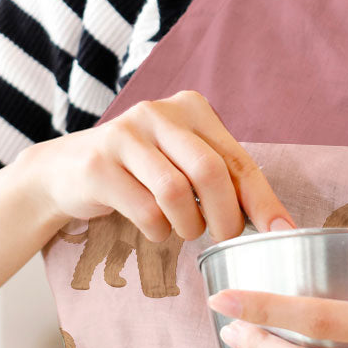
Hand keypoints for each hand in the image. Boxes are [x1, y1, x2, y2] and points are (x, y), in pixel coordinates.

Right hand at [16, 89, 297, 242]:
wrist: (65, 171)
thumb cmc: (140, 172)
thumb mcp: (183, 163)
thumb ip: (223, 179)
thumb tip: (277, 223)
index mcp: (191, 109)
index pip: (238, 159)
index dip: (262, 200)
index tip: (282, 232)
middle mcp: (158, 113)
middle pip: (210, 172)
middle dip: (225, 217)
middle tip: (224, 239)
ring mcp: (125, 135)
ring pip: (176, 192)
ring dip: (188, 226)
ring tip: (184, 232)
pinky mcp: (98, 164)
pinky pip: (145, 210)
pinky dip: (158, 231)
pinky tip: (154, 228)